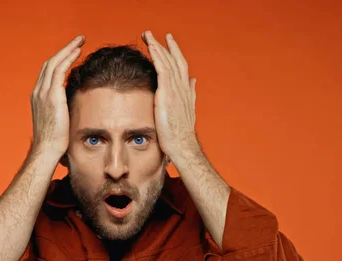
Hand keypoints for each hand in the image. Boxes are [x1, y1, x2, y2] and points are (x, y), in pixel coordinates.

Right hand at [31, 35, 84, 154]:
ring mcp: (43, 92)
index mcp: (38, 98)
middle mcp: (38, 92)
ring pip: (54, 62)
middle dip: (64, 50)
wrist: (47, 150)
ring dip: (67, 49)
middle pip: (49, 63)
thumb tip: (74, 111)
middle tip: (77, 42)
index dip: (59, 61)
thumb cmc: (54, 142)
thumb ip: (63, 112)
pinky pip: (59, 69)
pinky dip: (68, 58)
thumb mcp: (58, 123)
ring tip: (80, 41)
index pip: (47, 73)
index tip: (71, 54)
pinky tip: (77, 52)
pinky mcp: (52, 95)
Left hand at [141, 31, 198, 157]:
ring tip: (147, 35)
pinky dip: (158, 56)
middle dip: (165, 45)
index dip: (174, 52)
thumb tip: (193, 80)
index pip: (180, 67)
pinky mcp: (167, 93)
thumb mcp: (187, 110)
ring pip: (167, 61)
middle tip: (153, 34)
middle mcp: (182, 87)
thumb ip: (190, 93)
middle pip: (174, 60)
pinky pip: (162, 69)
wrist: (182, 145)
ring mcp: (176, 90)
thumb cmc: (181, 134)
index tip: (168, 41)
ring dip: (157, 46)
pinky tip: (151, 47)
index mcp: (185, 91)